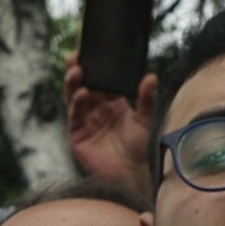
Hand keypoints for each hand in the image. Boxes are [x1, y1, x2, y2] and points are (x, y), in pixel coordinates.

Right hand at [63, 60, 155, 201]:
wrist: (134, 174)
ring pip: (74, 97)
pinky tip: (82, 93)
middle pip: (82, 85)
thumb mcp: (146, 119)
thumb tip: (151, 76)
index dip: (93, 67)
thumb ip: (146, 99)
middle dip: (77, 70)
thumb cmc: (140, 147)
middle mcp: (95, 110)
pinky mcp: (77, 136)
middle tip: (76, 56)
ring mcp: (84, 122)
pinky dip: (77, 103)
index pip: (98, 80)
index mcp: (111, 103)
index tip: (90, 51)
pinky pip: (74, 116)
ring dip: (73, 83)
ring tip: (77, 71)